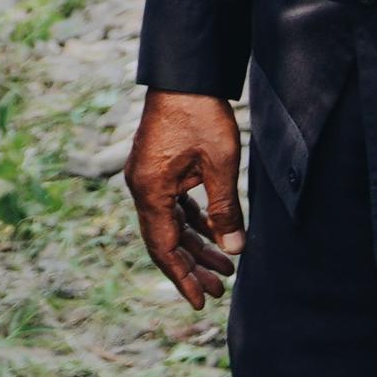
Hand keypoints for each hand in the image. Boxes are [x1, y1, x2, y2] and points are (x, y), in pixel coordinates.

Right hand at [123, 90, 243, 306]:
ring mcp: (148, 177)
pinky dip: (193, 222)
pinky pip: (173, 205)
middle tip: (220, 290)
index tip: (201, 301)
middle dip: (193, 267)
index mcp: (150, 190)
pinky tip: (214, 233)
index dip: (183, 277)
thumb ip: (225, 211)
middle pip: (165, 240)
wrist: (184, 74)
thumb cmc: (200, 115)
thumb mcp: (220, 165)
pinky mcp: (158, 167)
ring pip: (170, 224)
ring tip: (225, 267)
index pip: (163, 247)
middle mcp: (142, 187)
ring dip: (196, 245)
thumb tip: (234, 251)